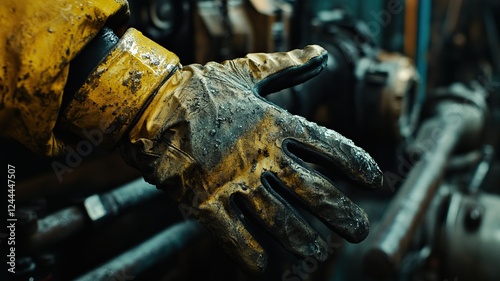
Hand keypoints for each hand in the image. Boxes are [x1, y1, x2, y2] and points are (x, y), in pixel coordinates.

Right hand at [121, 45, 382, 274]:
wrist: (149, 104)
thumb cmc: (201, 89)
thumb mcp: (248, 72)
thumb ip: (288, 67)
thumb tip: (322, 53)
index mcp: (275, 122)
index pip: (330, 146)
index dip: (358, 165)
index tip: (376, 181)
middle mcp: (261, 154)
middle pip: (315, 192)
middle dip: (343, 215)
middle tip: (359, 231)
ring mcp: (233, 180)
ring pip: (281, 222)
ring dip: (304, 243)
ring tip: (318, 255)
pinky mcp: (204, 201)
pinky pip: (235, 237)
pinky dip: (254, 257)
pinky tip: (269, 269)